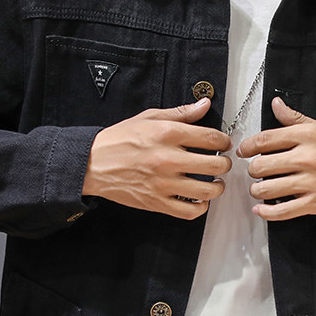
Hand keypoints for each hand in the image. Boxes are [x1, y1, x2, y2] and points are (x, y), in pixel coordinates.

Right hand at [82, 97, 231, 218]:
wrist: (91, 164)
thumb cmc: (118, 140)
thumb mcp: (149, 118)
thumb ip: (181, 113)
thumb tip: (204, 104)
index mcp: (167, 134)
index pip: (212, 138)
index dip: (224, 141)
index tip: (223, 144)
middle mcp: (167, 159)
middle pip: (216, 165)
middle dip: (224, 164)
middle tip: (221, 163)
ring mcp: (163, 184)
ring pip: (207, 191)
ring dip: (217, 187)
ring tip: (215, 182)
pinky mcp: (157, 203)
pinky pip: (190, 211)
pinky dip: (201, 207)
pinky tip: (200, 199)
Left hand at [236, 96, 315, 220]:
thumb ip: (296, 118)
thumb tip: (276, 104)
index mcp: (307, 136)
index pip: (264, 139)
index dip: (247, 147)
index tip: (244, 151)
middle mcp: (306, 158)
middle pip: (260, 165)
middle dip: (253, 170)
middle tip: (256, 171)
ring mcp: (310, 183)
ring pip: (266, 189)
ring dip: (257, 190)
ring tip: (261, 188)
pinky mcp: (314, 203)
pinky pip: (281, 211)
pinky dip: (266, 212)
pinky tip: (261, 209)